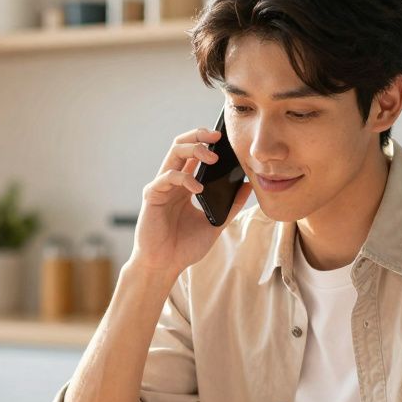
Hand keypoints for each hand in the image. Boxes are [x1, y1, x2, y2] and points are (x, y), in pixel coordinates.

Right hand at [127, 127, 251, 277]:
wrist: (165, 266)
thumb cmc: (185, 247)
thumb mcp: (216, 223)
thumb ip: (231, 205)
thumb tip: (249, 186)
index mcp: (185, 185)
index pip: (194, 153)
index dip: (207, 141)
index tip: (226, 138)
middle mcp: (172, 182)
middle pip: (182, 145)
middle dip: (199, 135)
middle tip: (218, 136)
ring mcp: (161, 187)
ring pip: (174, 153)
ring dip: (194, 149)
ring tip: (213, 158)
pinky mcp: (152, 196)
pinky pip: (167, 178)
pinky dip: (184, 178)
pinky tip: (198, 189)